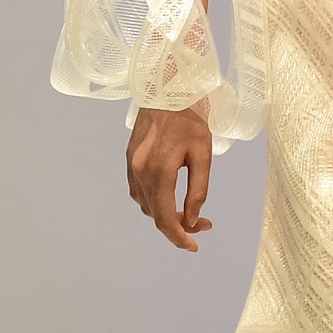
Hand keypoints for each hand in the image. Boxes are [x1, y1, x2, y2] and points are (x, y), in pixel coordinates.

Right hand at [126, 105, 213, 253]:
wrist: (167, 87)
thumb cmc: (191, 118)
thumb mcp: (203, 154)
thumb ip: (197, 190)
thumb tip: (191, 219)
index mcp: (158, 172)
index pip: (164, 218)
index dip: (178, 237)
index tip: (194, 246)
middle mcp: (139, 172)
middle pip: (154, 214)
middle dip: (177, 225)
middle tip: (202, 223)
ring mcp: (131, 165)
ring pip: (145, 204)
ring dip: (164, 213)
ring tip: (187, 210)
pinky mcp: (129, 158)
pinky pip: (138, 190)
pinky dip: (153, 200)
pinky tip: (169, 195)